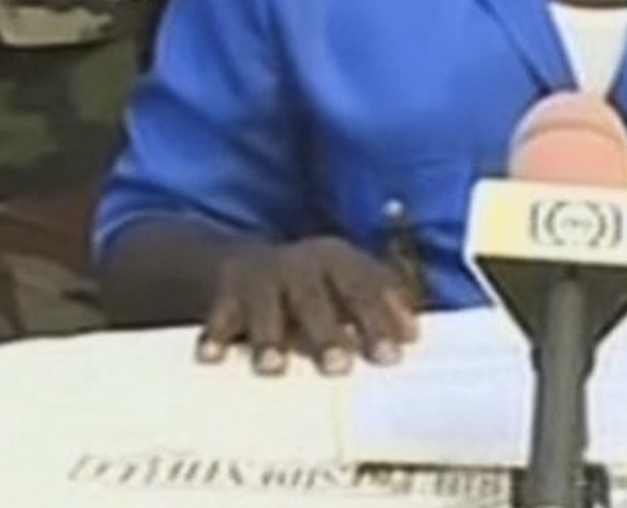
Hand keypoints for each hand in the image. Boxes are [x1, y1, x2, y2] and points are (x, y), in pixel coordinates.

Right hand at [198, 238, 418, 375]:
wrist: (248, 263)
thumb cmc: (316, 286)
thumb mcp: (346, 284)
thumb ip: (378, 306)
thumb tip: (414, 334)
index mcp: (338, 259)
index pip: (364, 288)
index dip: (379, 320)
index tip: (393, 355)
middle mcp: (300, 263)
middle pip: (316, 298)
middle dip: (327, 332)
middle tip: (339, 367)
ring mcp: (262, 275)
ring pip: (267, 306)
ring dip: (270, 336)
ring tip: (272, 367)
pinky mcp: (226, 290)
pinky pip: (220, 314)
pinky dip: (215, 334)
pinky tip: (212, 356)